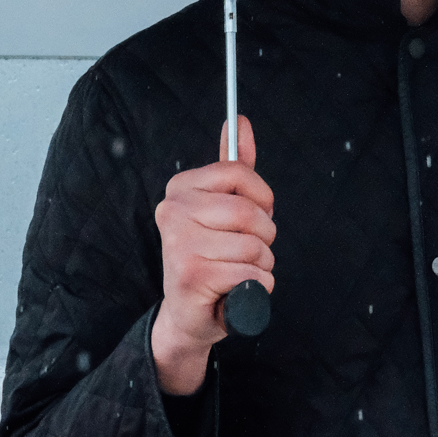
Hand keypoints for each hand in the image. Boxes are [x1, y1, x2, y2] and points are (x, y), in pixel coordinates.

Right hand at [150, 116, 274, 395]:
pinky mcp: (191, 275)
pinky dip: (257, 286)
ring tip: (238, 271)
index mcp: (180, 188)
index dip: (261, 197)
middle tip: (246, 250)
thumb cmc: (210, 257)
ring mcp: (179, 243)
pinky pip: (252, 273)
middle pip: (250, 211)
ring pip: (255, 245)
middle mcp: (172, 211)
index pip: (238, 172)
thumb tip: (239, 121)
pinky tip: (234, 289)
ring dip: (261, 264)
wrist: (188, 315)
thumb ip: (233, 166)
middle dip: (264, 236)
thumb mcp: (222, 207)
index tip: (256, 213)